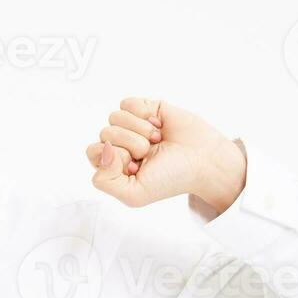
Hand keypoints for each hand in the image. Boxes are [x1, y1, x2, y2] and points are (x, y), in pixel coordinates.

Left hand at [86, 97, 246, 213]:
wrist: (203, 160)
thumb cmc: (171, 179)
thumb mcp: (134, 194)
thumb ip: (105, 181)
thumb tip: (103, 148)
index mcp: (112, 165)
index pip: (93, 152)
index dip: (113, 158)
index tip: (136, 167)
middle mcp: (119, 144)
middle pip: (105, 133)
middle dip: (132, 145)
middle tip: (151, 154)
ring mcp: (131, 125)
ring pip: (115, 117)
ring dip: (141, 131)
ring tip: (157, 141)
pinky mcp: (144, 108)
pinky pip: (127, 104)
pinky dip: (145, 115)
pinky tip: (159, 125)